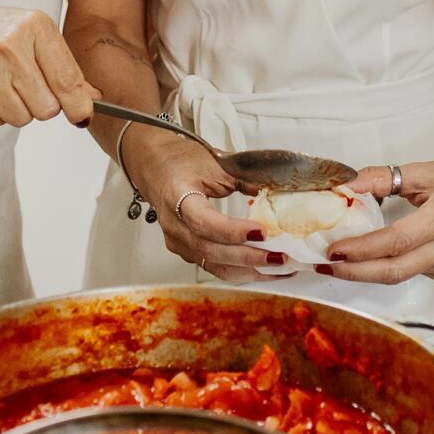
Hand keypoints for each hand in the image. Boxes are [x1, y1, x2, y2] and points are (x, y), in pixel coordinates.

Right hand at [0, 5, 97, 127]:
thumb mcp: (31, 34)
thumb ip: (63, 66)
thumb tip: (91, 98)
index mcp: (35, 26)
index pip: (67, 80)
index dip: (78, 105)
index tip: (81, 115)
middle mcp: (11, 45)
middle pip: (47, 108)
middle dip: (41, 105)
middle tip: (26, 87)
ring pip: (22, 118)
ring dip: (17, 110)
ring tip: (3, 85)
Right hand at [129, 131, 286, 282]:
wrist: (155, 167)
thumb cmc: (179, 161)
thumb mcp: (213, 163)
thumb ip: (243, 179)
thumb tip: (271, 192)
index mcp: (177, 197)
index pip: (203, 223)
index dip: (232, 232)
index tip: (261, 232)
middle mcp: (174, 226)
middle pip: (210, 250)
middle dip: (248, 257)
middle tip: (278, 257)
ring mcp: (178, 243)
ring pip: (214, 265)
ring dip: (248, 271)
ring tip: (278, 269)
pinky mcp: (187, 251)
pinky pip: (214, 267)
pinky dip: (240, 271)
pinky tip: (263, 271)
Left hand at [322, 153, 433, 283]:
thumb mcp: (427, 170)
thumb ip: (385, 178)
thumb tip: (350, 184)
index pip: (396, 243)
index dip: (363, 250)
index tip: (335, 250)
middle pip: (395, 271)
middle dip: (356, 271)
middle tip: (327, 263)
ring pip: (402, 273)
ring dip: (370, 268)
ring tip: (344, 256)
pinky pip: (415, 271)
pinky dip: (393, 264)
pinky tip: (381, 253)